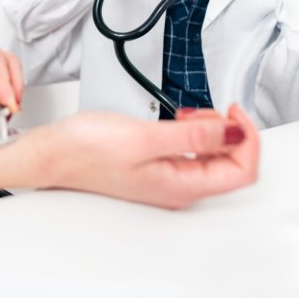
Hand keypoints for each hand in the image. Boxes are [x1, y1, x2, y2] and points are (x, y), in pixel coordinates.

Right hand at [27, 104, 258, 208]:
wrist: (51, 154)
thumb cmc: (85, 150)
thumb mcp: (145, 137)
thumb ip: (195, 137)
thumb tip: (235, 135)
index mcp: (182, 186)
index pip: (243, 171)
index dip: (247, 138)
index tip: (235, 112)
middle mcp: (178, 188)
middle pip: (232, 165)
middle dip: (229, 132)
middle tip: (211, 110)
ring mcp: (166, 179)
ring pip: (212, 157)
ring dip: (210, 131)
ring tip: (189, 113)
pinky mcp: (154, 166)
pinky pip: (190, 152)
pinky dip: (192, 132)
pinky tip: (177, 120)